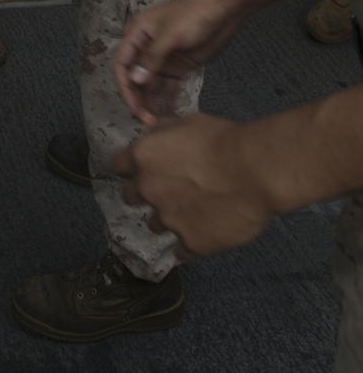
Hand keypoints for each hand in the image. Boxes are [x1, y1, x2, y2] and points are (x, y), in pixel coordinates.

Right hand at [113, 0, 241, 125]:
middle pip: (135, 78)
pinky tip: (170, 115)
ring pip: (150, 85)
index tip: (134, 108)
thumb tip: (134, 81)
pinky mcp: (178, 66)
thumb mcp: (171, 35)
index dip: (125, 87)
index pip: (122, 64)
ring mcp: (162, 58)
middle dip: (138, 100)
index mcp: (138, 34)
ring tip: (158, 123)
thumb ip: (152, 58)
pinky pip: (167, 87)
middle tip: (148, 122)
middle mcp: (146, 47)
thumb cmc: (193, 15)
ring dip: (151, 103)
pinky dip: (167, 100)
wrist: (223, 10)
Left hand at [113, 114, 275, 258]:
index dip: (130, 167)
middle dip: (144, 193)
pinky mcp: (191, 243)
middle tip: (167, 190)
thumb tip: (153, 132)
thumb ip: (163, 131)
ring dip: (168, 218)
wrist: (255, 170)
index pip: (118, 166)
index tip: (143, 169)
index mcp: (143, 157)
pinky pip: (180, 250)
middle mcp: (148, 190)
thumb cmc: (223, 140)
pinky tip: (203, 233)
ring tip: (192, 211)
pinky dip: (189, 242)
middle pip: (129, 196)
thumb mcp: (187, 122)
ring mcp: (168, 220)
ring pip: (155, 224)